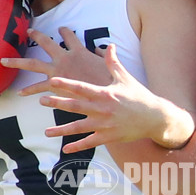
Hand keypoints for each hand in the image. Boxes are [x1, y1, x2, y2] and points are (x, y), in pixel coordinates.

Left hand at [0, 27, 111, 95]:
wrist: (104, 96)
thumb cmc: (109, 81)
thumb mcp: (110, 64)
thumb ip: (105, 56)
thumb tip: (107, 49)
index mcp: (79, 51)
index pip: (70, 36)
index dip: (65, 31)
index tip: (62, 28)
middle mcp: (65, 58)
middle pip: (46, 42)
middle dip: (36, 36)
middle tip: (28, 31)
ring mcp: (57, 71)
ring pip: (32, 64)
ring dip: (17, 62)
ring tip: (4, 61)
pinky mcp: (54, 86)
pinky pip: (38, 87)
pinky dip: (29, 90)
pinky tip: (19, 92)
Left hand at [38, 45, 170, 153]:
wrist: (154, 117)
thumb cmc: (139, 96)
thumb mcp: (125, 78)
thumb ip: (113, 62)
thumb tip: (109, 45)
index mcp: (104, 93)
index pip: (81, 87)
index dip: (65, 84)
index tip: (51, 80)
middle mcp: (102, 109)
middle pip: (75, 106)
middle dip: (57, 103)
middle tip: (41, 100)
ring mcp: (104, 124)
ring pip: (78, 128)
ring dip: (61, 130)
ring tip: (46, 132)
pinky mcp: (108, 137)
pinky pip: (90, 142)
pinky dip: (78, 146)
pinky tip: (66, 149)